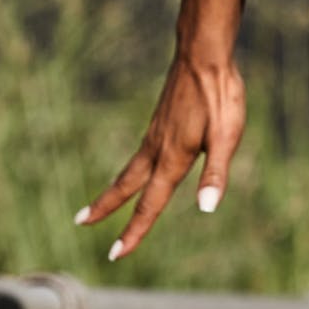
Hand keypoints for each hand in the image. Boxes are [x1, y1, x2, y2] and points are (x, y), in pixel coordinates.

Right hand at [73, 53, 245, 260]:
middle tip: (81, 222)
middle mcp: (158, 148)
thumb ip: (215, 173)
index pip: (151, 203)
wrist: (204, 55)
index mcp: (173, 157)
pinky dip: (132, 168)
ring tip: (100, 202)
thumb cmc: (219, 95)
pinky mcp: (161, 119)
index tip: (115, 254)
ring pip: (131, 168)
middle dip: (105, 207)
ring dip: (114, 188)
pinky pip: (142, 151)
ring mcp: (157, 132)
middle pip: (126, 185)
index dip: (135, 230)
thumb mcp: (226, 136)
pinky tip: (141, 165)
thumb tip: (206, 209)